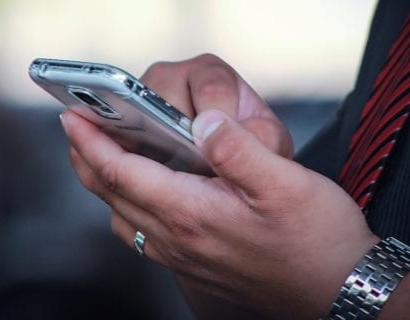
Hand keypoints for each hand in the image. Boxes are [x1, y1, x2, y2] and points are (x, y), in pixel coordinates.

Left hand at [62, 55, 378, 318]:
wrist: (337, 292)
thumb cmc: (317, 241)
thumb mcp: (286, 184)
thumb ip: (239, 149)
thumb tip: (204, 120)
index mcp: (193, 214)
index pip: (123, 172)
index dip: (92, 142)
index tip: (72, 116)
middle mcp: (178, 240)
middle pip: (113, 195)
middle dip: (86, 158)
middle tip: (74, 127)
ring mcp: (183, 257)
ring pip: (123, 217)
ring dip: (104, 183)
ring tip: (99, 156)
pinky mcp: (193, 265)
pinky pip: (142, 234)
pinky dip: (126, 207)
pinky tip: (140, 195)